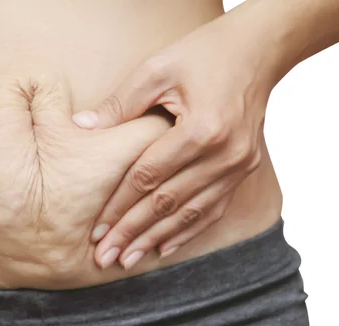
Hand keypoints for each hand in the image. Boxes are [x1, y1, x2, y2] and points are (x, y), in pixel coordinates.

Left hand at [72, 12, 272, 269]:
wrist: (257, 52)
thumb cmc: (204, 55)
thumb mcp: (157, 69)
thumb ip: (120, 104)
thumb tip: (81, 128)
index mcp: (202, 129)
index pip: (148, 178)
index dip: (119, 206)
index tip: (95, 230)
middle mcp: (224, 155)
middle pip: (167, 203)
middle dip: (132, 233)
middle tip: (104, 258)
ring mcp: (238, 166)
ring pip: (190, 213)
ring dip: (156, 239)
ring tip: (128, 260)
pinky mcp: (244, 170)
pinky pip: (213, 208)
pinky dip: (188, 230)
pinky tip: (165, 247)